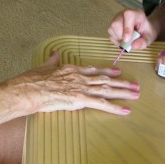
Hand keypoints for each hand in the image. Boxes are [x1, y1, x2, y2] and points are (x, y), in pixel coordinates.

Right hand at [0, 52, 139, 115]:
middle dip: (121, 82)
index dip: (107, 70)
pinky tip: (125, 110)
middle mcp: (80, 77)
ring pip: (107, 89)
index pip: (93, 70)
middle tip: (134, 85)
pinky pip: (102, 104)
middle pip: (105, 79)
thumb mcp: (43, 66)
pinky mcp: (81, 100)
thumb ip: (52, 60)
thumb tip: (54, 53)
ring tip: (135, 94)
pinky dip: (115, 107)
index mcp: (71, 69)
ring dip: (123, 92)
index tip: (117, 71)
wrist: (29, 90)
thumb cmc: (32, 80)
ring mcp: (82, 88)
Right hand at [107, 8, 155, 50]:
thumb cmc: (147, 31)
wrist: (143, 29)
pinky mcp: (112, 25)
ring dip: (118, 38)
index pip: (128, 15)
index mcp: (136, 13)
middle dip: (120, 36)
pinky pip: (110, 34)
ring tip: (127, 40)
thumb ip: (143, 42)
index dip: (126, 28)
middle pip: (115, 23)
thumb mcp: (150, 37)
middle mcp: (123, 14)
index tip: (127, 40)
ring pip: (111, 29)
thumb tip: (132, 46)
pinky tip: (123, 40)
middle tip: (128, 42)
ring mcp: (116, 19)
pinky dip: (116, 40)